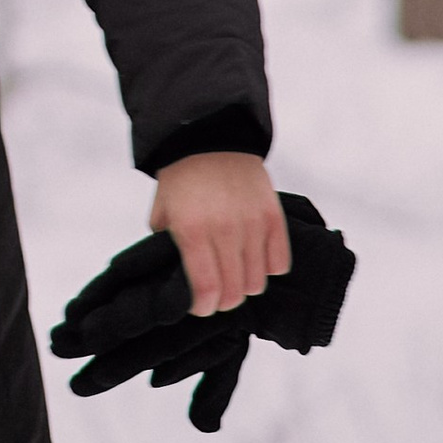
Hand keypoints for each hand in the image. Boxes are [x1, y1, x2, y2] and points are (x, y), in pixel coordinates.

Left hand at [150, 150, 289, 315]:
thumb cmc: (182, 177)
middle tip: (218, 293)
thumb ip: (167, 245)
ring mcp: (252, 224)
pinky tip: (255, 258)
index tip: (201, 306)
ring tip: (235, 274)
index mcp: (192, 230)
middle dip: (224, 301)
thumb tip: (176, 276)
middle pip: (235, 292)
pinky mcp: (273, 217)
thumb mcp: (162, 211)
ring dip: (245, 285)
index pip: (207, 289)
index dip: (204, 307)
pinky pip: (279, 263)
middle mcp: (225, 230)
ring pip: (258, 282)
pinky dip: (268, 267)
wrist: (210, 136)